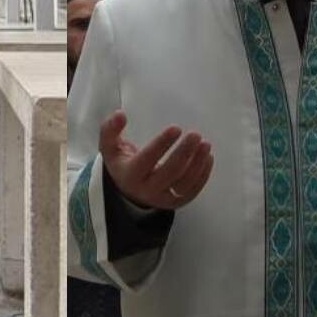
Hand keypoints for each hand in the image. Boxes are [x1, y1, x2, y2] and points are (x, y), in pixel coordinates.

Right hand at [98, 110, 213, 210]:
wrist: (128, 191)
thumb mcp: (109, 147)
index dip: (162, 144)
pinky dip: (203, 174)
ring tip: (205, 144)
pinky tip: (207, 157)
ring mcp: (163, 198)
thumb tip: (120, 114)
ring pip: (184, 183)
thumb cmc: (122, 163)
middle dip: (184, 152)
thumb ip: (110, 129)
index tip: (176, 128)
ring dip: (198, 163)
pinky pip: (192, 190)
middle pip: (169, 172)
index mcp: (130, 175)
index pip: (147, 159)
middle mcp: (146, 190)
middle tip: (195, 135)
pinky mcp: (176, 202)